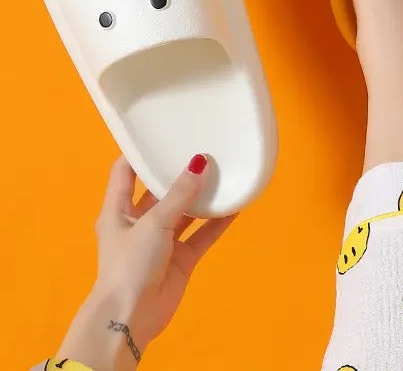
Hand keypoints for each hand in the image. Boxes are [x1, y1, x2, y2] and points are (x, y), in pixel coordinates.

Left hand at [58, 155, 236, 370]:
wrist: (131, 318)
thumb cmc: (130, 264)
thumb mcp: (153, 222)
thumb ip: (180, 194)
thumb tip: (200, 161)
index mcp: (118, 210)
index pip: (125, 172)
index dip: (138, 152)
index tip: (160, 131)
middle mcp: (139, 222)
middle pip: (160, 191)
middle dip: (179, 173)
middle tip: (203, 147)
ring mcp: (161, 241)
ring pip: (185, 212)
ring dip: (202, 196)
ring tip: (224, 170)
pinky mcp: (181, 258)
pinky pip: (202, 234)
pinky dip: (217, 221)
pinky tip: (236, 204)